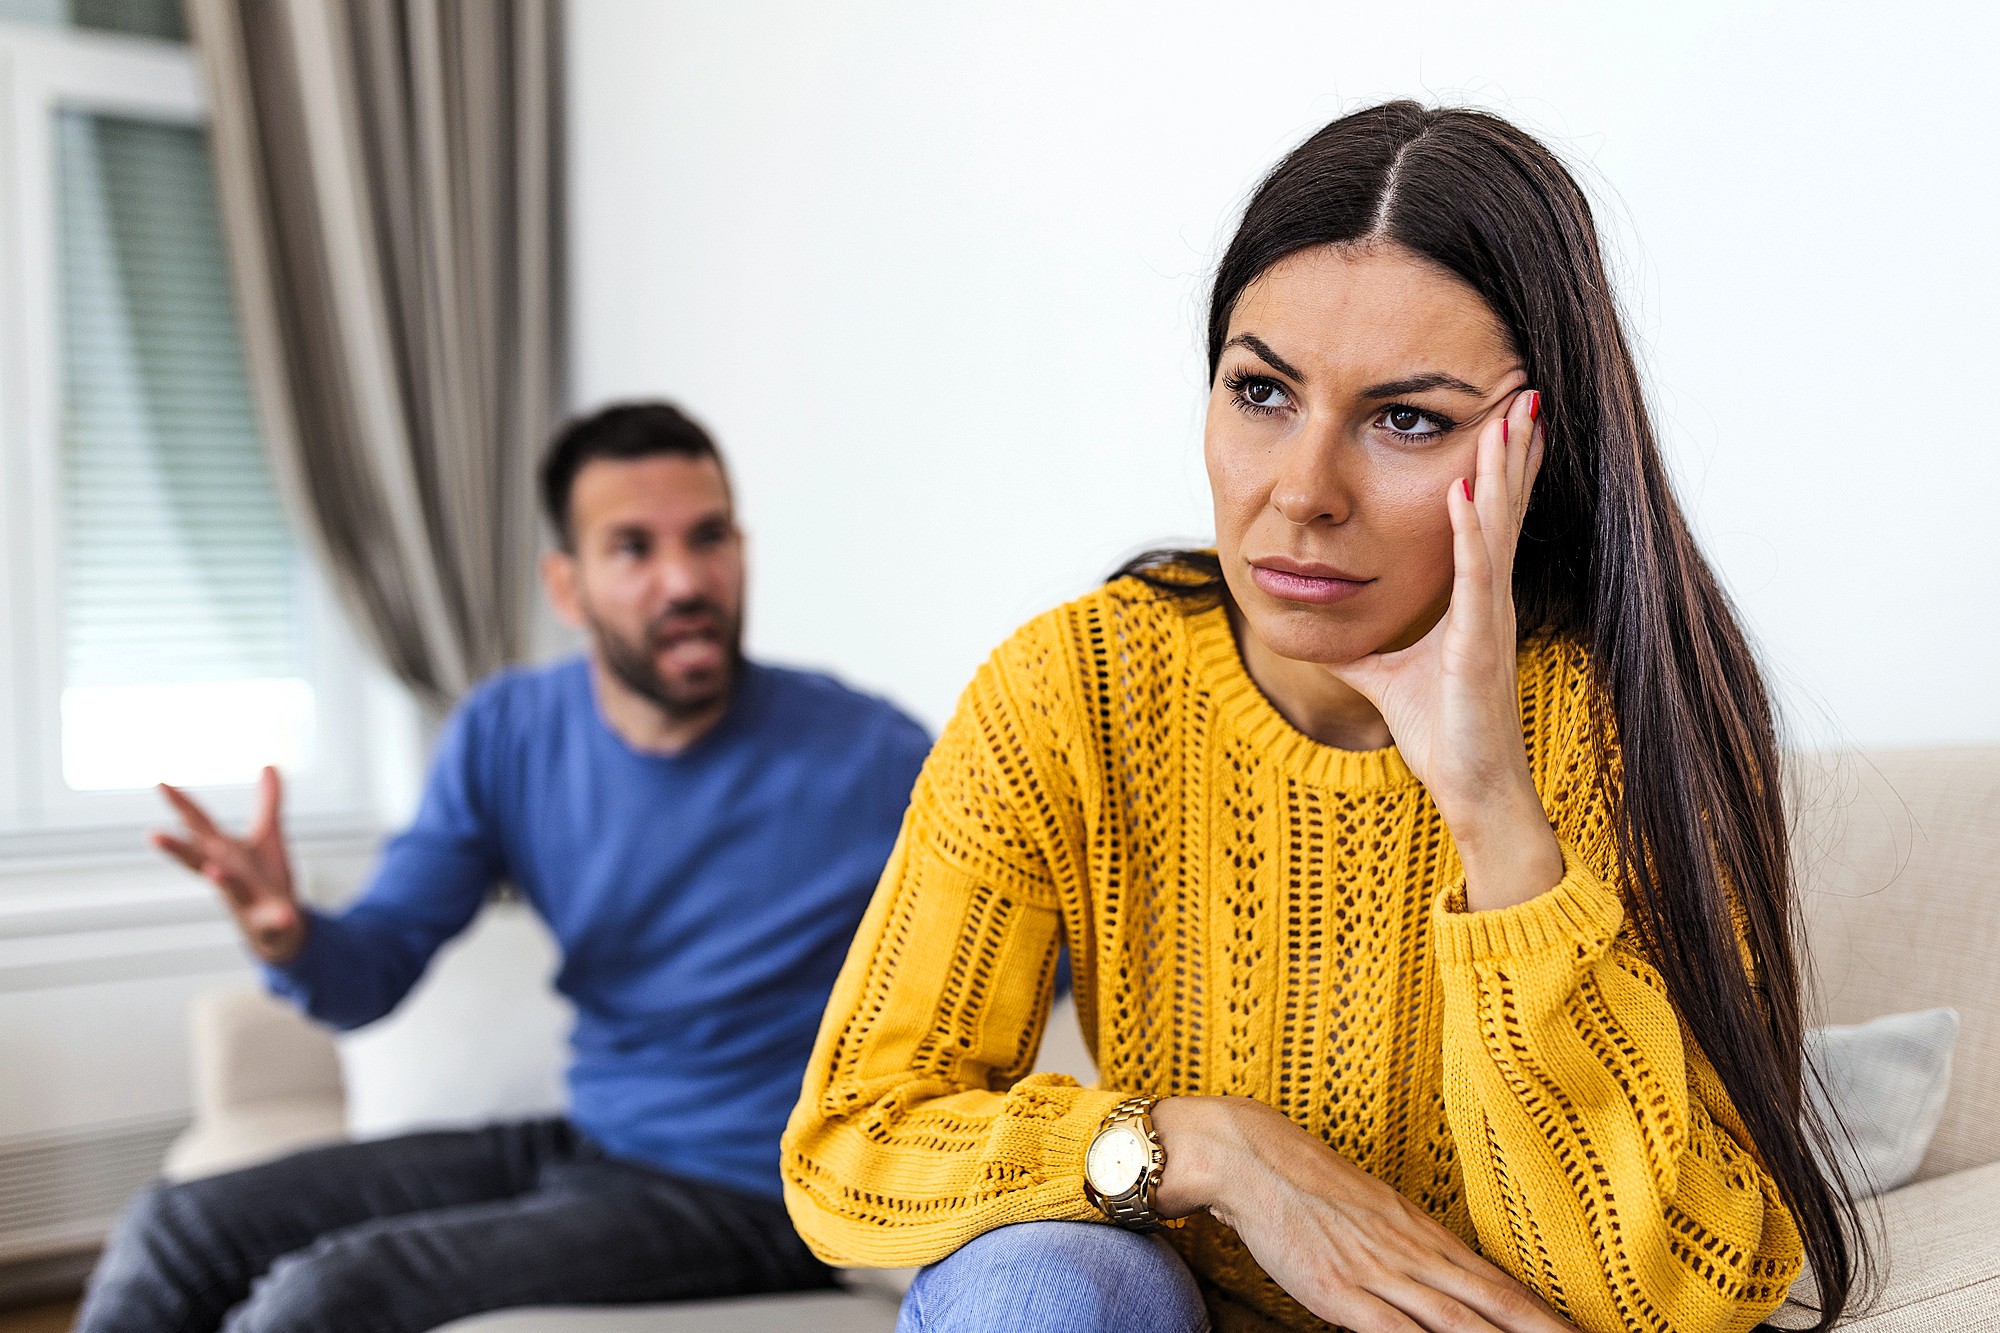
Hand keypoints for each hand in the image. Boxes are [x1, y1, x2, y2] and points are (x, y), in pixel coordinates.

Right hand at [152, 766, 306, 963]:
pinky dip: (276, 919)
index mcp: (224, 853)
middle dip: (177, 848)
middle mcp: (227, 875)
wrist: (279, 928)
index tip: (160, 781)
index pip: (198, 825)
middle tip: (151, 835)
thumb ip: (268, 802)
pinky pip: (272, 920)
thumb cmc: (263, 880)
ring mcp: (245, 899)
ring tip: (214, 871)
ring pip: (230, 889)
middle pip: (198, 860)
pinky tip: (284, 916)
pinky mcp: (268, 921)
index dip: (180, 804)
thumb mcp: (268, 836)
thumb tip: (269, 764)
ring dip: (221, 880)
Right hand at [1155, 1096, 1578, 1332]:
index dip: (1541, 1311)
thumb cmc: (1303, 1181)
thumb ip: (1403, 1244)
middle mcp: (1411, 1252)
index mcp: (1420, 1231)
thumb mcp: (1368, 1208)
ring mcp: (1379, 1273)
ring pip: (1459, 1321)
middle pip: (1494, 1303)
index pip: (1495, 1280)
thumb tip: (1437, 1273)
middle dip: (1543, 1331)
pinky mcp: (1342, 1291)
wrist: (1250, 1154)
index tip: (1581, 1330)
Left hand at [1327, 389, 1561, 908]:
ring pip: (1495, 529)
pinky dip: (1467, 534)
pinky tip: (1461, 493)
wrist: (1470, 791)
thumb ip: (1363, 648)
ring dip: (1499, 472)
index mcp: (1476, 602)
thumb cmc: (1443, 735)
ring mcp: (1489, 620)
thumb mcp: (1386, 676)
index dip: (1499, 468)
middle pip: (1503, 508)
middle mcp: (1491, 600)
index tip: (1506, 417)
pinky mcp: (1477, 646)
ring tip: (1507, 419)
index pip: (1489, 519)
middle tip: (1525, 391)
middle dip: (1512, 449)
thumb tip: (1327, 632)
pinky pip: (1475, 579)